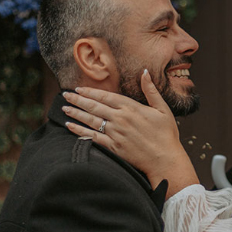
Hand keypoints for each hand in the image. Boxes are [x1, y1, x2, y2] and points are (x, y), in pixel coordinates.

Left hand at [62, 71, 198, 195]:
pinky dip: (80, 131)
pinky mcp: (113, 147)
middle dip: (78, 100)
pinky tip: (70, 126)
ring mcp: (115, 133)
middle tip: (65, 95)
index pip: (106, 96)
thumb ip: (151, 90)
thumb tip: (145, 72)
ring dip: (76, 113)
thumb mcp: (162, 109)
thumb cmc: (166, 134)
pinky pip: (92, 137)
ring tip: (64, 108)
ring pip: (91, 120)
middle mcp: (120, 119)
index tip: (79, 88)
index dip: (91, 92)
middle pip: (94, 106)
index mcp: (131, 108)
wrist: (165, 159)